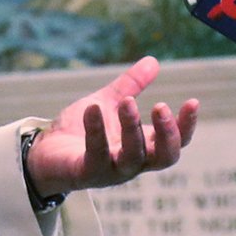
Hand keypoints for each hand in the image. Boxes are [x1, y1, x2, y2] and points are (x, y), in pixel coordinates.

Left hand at [22, 60, 196, 197]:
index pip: (176, 143)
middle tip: (161, 106)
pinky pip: (96, 154)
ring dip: (132, 128)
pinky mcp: (86, 173)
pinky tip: (93, 107)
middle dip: (167, 133)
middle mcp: (133, 163)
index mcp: (143, 147)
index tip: (192, 101)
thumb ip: (130, 86)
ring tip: (126, 101)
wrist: (42, 153)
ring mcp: (111, 171)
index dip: (186, 125)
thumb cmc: (79, 132)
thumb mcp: (108, 102)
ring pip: (132, 157)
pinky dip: (96, 130)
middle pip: (164, 158)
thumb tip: (153, 61)